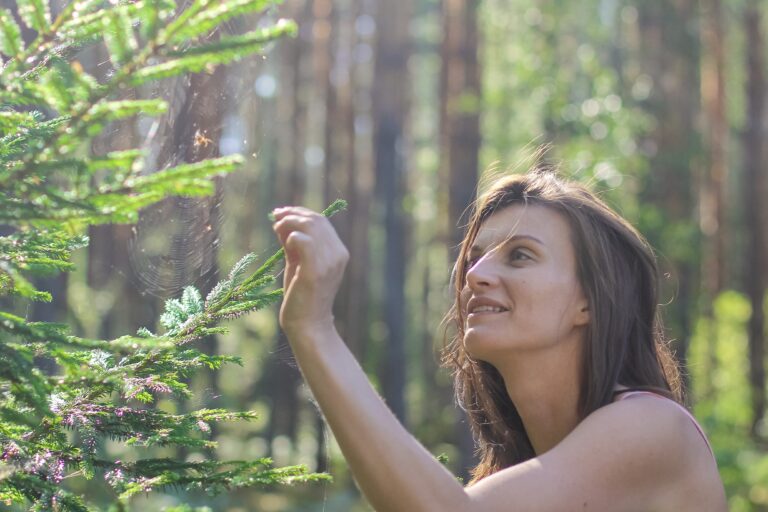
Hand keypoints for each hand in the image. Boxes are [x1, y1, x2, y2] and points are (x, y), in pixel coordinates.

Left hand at [271, 206, 348, 339]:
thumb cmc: (302, 296)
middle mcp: (338, 255)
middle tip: (275, 216)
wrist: (308, 325)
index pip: (322, 221)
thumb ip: (295, 244)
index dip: (301, 212)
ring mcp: (329, 262)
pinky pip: (304, 241)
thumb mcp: (299, 264)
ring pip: (311, 226)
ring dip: (290, 222)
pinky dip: (292, 236)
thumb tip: (283, 223)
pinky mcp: (315, 271)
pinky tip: (284, 242)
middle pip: (317, 220)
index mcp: (339, 252)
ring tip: (276, 226)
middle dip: (293, 213)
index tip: (282, 212)